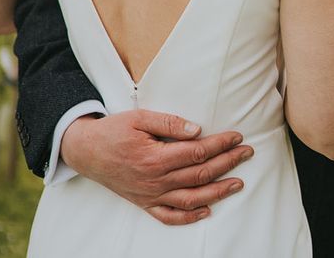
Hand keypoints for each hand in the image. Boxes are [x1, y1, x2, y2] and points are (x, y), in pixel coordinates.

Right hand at [61, 110, 253, 224]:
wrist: (87, 151)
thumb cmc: (113, 131)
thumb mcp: (139, 117)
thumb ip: (169, 123)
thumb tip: (197, 129)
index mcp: (155, 157)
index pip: (197, 152)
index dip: (220, 144)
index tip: (237, 136)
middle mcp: (156, 180)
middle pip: (200, 175)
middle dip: (227, 163)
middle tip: (246, 153)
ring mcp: (151, 195)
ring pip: (191, 199)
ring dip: (218, 192)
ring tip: (237, 183)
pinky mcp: (144, 203)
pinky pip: (170, 216)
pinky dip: (190, 217)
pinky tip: (206, 210)